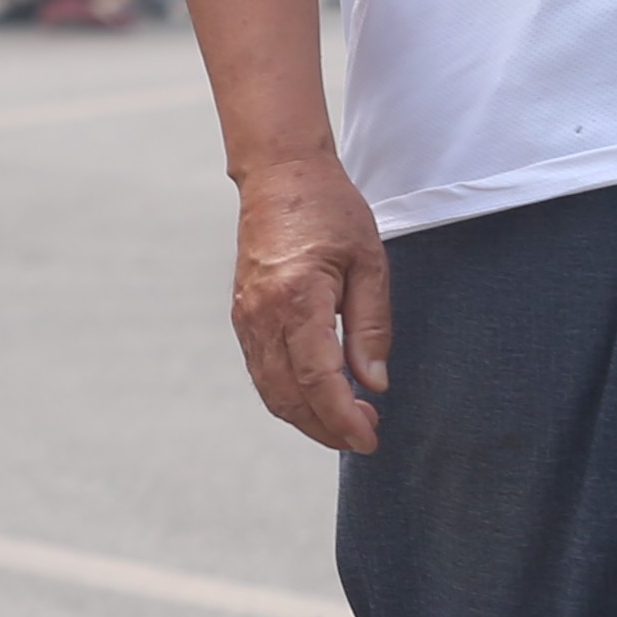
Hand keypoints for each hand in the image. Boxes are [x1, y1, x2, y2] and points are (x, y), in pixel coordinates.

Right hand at [230, 149, 393, 452]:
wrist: (279, 177)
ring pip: (270, 388)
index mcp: (296, 298)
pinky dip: (288, 395)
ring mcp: (245, 317)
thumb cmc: (330, 212)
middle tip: (367, 437)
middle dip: (325, 427)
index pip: (316, 377)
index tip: (368, 440)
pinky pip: (262, 370)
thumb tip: (373, 383)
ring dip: (306, 416)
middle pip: (287, 394)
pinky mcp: (242, 316)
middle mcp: (261, 314)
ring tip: (347, 422)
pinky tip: (318, 397)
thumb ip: (372, 325)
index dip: (341, 417)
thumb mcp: (370, 263)